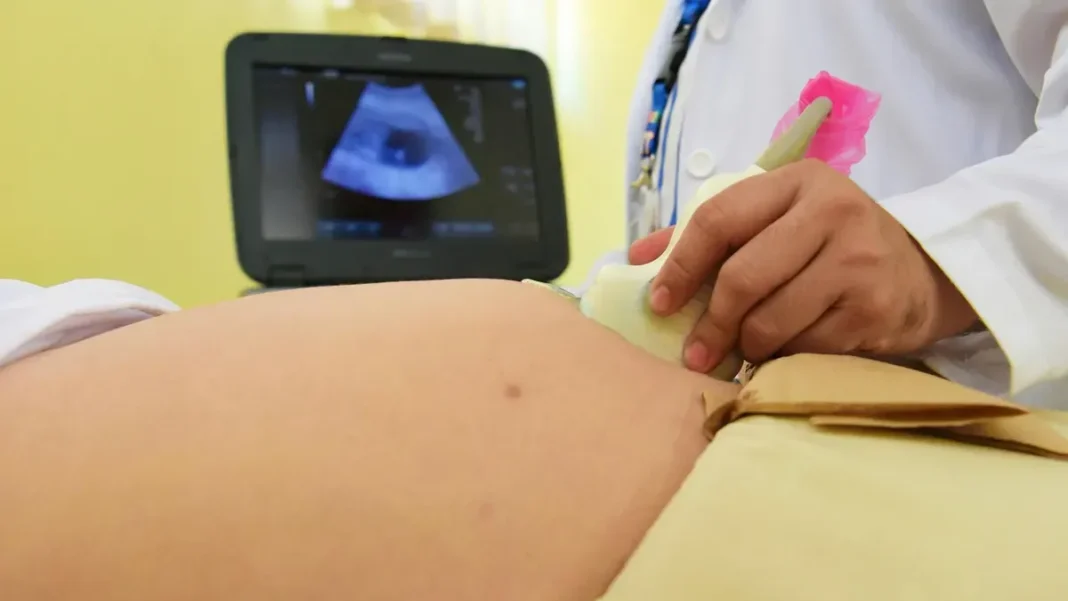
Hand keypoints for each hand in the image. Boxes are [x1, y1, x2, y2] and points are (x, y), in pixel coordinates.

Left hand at [637, 159, 978, 372]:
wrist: (922, 274)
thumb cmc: (830, 245)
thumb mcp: (776, 220)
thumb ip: (709, 233)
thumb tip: (635, 258)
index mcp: (796, 182)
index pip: (718, 218)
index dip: (679, 265)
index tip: (659, 302)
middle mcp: (831, 212)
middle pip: (743, 276)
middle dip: (710, 321)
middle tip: (693, 352)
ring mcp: (857, 260)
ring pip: (771, 319)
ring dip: (746, 345)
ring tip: (741, 352)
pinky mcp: (874, 309)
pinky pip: (804, 347)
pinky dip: (783, 358)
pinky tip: (783, 354)